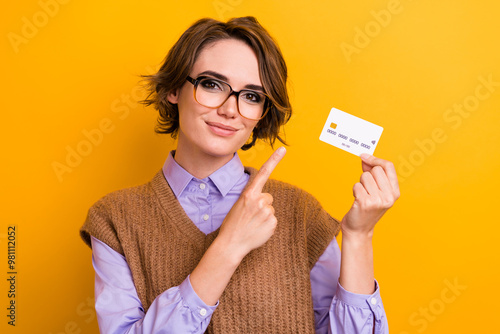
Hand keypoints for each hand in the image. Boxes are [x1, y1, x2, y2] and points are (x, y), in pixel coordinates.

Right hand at [217, 146, 285, 260]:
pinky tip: (258, 230)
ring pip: (271, 209)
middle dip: (262, 204)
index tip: (282, 150)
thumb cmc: (233, 224)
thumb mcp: (238, 205)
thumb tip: (265, 199)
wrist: (231, 243)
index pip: (263, 173)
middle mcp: (259, 200)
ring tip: (252, 224)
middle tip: (250, 215)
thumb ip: (252, 198)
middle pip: (268, 197)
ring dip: (264, 215)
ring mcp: (267, 212)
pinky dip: (267, 225)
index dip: (273, 160)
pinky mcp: (273, 222)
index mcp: (248, 194)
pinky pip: (273, 220)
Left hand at [341, 154, 399, 238]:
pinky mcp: (366, 203)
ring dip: (360, 184)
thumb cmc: (366, 208)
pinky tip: (357, 200)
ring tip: (362, 196)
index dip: (376, 159)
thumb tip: (365, 157)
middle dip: (366, 175)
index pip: (389, 166)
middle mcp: (389, 196)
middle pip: (375, 170)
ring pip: (365, 176)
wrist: (359, 229)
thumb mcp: (375, 191)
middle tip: (366, 189)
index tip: (365, 157)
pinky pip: (356, 185)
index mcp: (395, 192)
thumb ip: (372, 174)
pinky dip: (354, 191)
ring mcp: (378, 200)